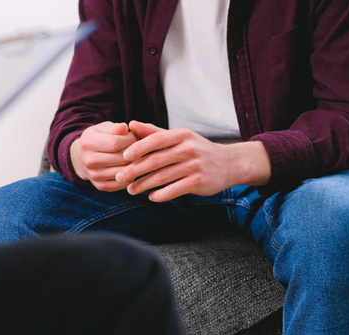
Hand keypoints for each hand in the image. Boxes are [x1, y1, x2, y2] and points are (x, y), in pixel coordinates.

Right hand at [70, 122, 137, 191]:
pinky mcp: (100, 186)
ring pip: (123, 171)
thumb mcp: (103, 128)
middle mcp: (89, 160)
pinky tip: (130, 167)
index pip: (116, 143)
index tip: (135, 136)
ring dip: (134, 164)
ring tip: (135, 157)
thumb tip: (125, 128)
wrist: (82, 157)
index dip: (130, 139)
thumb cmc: (98, 139)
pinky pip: (122, 183)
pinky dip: (130, 176)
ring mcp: (94, 175)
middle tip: (138, 148)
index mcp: (88, 143)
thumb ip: (115, 128)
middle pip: (121, 158)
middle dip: (134, 152)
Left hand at [116, 121, 271, 202]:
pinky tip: (151, 197)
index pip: (155, 140)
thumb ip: (154, 132)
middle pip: (156, 160)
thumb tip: (131, 124)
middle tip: (119, 177)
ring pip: (163, 177)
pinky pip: (175, 190)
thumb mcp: (178, 137)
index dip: (138, 148)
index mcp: (181, 135)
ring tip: (131, 190)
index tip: (124, 157)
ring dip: (144, 185)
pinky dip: (161, 195)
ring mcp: (194, 165)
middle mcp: (188, 148)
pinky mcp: (199, 182)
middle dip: (135, 170)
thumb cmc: (197, 149)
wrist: (229, 164)